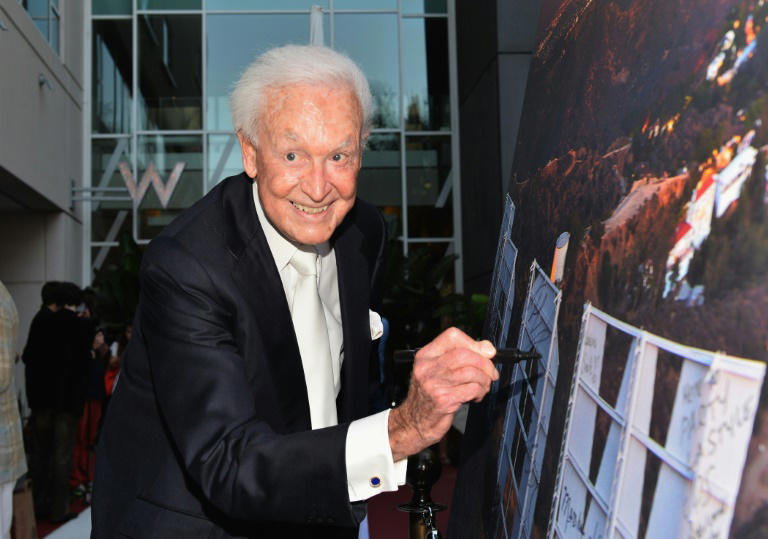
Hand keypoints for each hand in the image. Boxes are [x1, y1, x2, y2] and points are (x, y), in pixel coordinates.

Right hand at [388, 327, 497, 460]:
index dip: (474, 343)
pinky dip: (480, 392)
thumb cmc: (430, 394)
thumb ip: (460, 357)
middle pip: (464, 354)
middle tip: (491, 373)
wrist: (414, 422)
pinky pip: (472, 390)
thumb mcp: (438, 371)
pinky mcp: (442, 400)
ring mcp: (433, 384)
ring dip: (484, 380)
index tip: (486, 353)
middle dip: (485, 363)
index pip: (452, 336)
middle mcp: (426, 367)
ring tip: (482, 387)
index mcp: (425, 355)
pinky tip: (475, 397)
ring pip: (471, 372)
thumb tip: (488, 348)